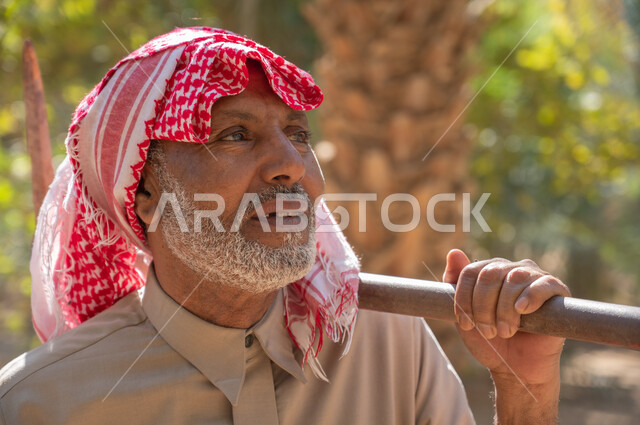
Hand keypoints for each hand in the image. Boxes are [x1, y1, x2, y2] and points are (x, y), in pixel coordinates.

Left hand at [443, 249, 570, 385]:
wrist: (516, 368)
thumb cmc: (490, 340)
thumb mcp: (465, 315)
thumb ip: (455, 284)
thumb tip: (453, 252)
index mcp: (487, 271)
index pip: (470, 272)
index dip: (464, 299)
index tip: (465, 324)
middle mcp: (510, 268)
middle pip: (490, 274)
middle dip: (483, 307)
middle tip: (487, 331)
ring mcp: (534, 276)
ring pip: (514, 279)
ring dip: (504, 309)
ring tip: (505, 332)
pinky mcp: (556, 290)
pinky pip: (543, 284)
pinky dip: (531, 296)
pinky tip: (522, 309)